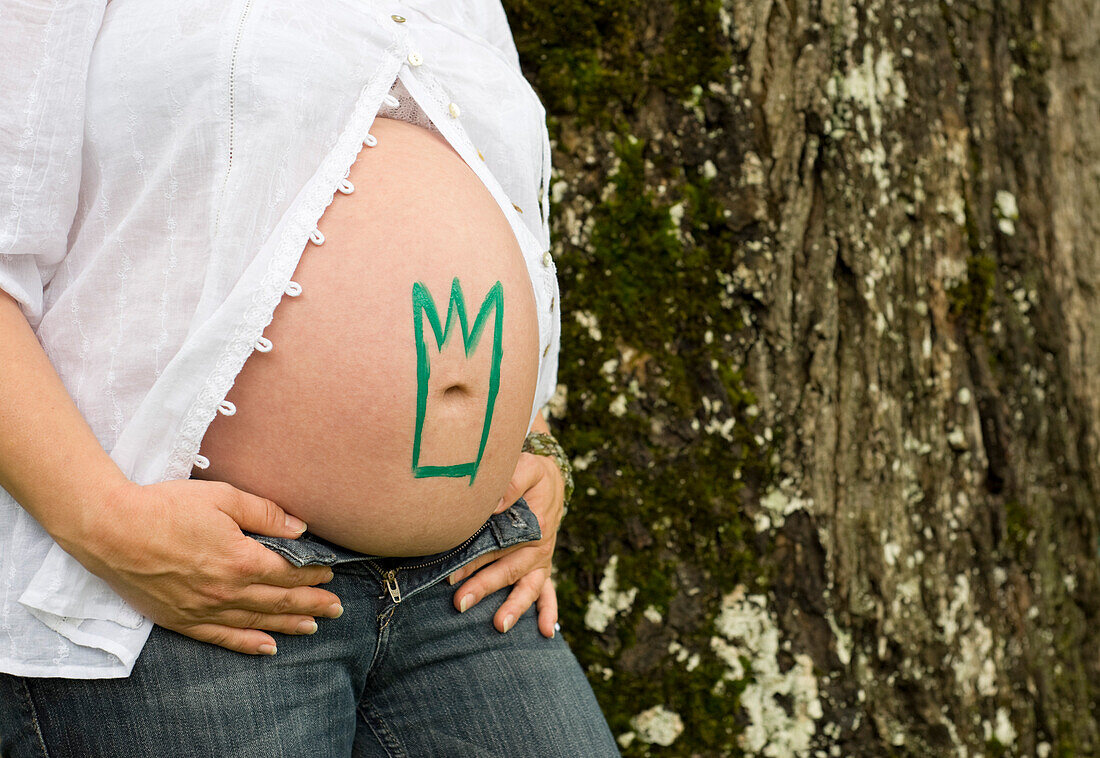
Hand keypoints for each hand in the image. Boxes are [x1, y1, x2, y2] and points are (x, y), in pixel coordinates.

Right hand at [66, 478, 343, 655]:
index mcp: (240, 560)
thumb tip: (300, 528)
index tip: (330, 573)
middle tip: (336, 608)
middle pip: (279, 601)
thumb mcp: (222, 497)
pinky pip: (222, 638)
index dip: (313, 574)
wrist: (110, 530)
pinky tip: (268, 647)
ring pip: (257, 622)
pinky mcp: (181, 620)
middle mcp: (226, 591)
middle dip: (312, 603)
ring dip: (289, 624)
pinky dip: (249, 644)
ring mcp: (203, 610)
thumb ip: (264, 514)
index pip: (288, 572)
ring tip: (314, 626)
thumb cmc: (166, 507)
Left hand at [446, 452, 564, 637]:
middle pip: (509, 569)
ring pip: (528, 587)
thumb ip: (512, 484)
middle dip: (485, 587)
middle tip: (460, 602)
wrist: (551, 479)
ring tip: (499, 625)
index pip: (500, 545)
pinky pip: (548, 591)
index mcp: (533, 523)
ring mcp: (541, 559)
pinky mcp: (542, 566)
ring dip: (514, 606)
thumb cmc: (534, 474)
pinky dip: (548, 611)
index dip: (476, 560)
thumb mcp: (528, 469)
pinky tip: (545, 632)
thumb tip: (490, 505)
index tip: (453, 574)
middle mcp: (538, 545)